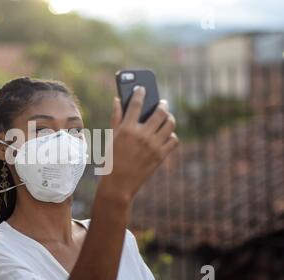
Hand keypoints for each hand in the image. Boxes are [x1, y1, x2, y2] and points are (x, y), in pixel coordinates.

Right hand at [100, 86, 178, 203]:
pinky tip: (167, 135)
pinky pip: (174, 139)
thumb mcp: (111, 138)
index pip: (136, 103)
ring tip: (167, 117)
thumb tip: (118, 99)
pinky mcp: (161, 156)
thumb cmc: (111, 160)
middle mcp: (141, 135)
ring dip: (169, 118)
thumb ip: (116, 117)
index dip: (140, 92)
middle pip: (160, 111)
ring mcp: (153, 145)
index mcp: (126, 129)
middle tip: (162, 103)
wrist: (118, 184)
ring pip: (170, 123)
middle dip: (162, 104)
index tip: (142, 88)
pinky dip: (172, 135)